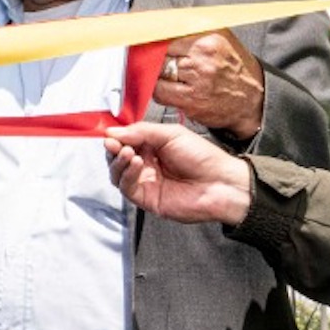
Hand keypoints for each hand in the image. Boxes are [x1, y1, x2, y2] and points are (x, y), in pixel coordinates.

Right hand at [106, 121, 254, 224]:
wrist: (221, 183)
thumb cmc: (203, 157)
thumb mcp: (171, 134)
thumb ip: (141, 132)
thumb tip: (112, 131)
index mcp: (152, 147)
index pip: (124, 141)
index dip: (115, 137)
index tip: (109, 134)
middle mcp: (146, 164)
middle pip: (117, 158)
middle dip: (113, 149)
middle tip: (114, 143)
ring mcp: (145, 182)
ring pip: (117, 174)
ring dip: (118, 162)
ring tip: (127, 153)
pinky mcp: (146, 199)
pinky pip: (127, 187)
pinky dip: (126, 174)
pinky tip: (136, 163)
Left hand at [155, 30, 265, 140]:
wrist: (254, 99)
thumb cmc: (235, 70)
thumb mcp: (220, 40)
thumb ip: (192, 33)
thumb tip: (160, 28)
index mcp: (209, 38)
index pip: (167, 35)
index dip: (154, 42)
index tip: (146, 44)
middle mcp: (204, 56)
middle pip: (160, 53)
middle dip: (156, 59)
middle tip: (160, 63)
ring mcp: (198, 79)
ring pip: (158, 73)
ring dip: (158, 76)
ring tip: (171, 77)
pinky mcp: (191, 100)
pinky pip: (160, 93)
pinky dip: (160, 92)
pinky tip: (171, 90)